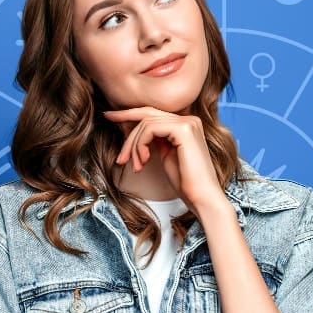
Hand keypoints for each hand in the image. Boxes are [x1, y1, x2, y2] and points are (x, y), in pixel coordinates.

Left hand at [103, 106, 223, 211]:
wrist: (202, 197)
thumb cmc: (186, 183)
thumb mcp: (166, 155)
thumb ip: (156, 140)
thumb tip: (136, 131)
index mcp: (186, 125)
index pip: (153, 114)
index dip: (130, 114)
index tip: (110, 117)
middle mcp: (189, 119)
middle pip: (147, 114)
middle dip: (125, 122)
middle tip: (110, 128)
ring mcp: (187, 122)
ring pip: (145, 123)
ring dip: (133, 145)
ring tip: (134, 165)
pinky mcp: (183, 129)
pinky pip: (149, 129)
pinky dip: (140, 145)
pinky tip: (142, 161)